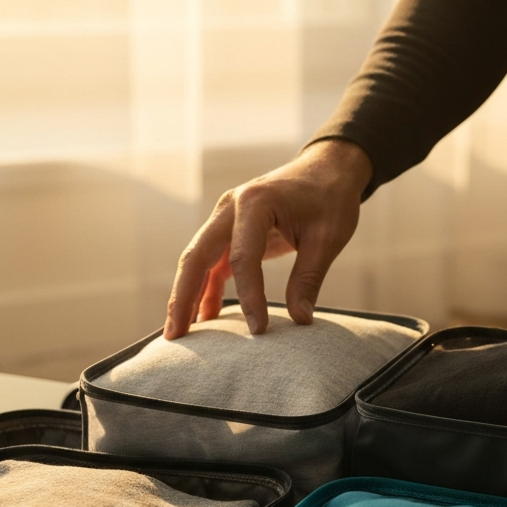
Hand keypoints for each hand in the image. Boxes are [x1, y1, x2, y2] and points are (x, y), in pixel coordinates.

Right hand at [164, 139, 372, 338]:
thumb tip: (300, 320)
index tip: (259, 330)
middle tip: (176, 337)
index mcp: (255, 203)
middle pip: (197, 256)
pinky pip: (213, 262)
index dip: (249, 297)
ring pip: (197, 260)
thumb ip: (309, 278)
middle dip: (183, 297)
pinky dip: (206, 288)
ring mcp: (226, 217)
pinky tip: (206, 317)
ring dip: (187, 295)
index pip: (243, 257)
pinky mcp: (232, 229)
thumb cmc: (331, 199)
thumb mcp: (327, 238)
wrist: (329, 169)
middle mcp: (231, 206)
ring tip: (180, 334)